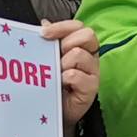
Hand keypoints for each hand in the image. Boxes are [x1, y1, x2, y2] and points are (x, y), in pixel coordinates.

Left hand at [44, 20, 99, 136]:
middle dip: (66, 43)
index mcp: (81, 46)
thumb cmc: (55, 85)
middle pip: (87, 35)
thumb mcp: (50, 60)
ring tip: (57, 75)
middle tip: (55, 56)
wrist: (57, 112)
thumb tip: (44, 23)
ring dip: (63, 63)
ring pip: (79, 54)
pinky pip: (76, 75)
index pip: (78, 26)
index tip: (43, 33)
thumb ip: (49, 41)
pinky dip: (65, 78)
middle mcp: (90, 56)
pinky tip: (60, 85)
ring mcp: (93, 71)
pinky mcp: (92, 88)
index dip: (62, 26)